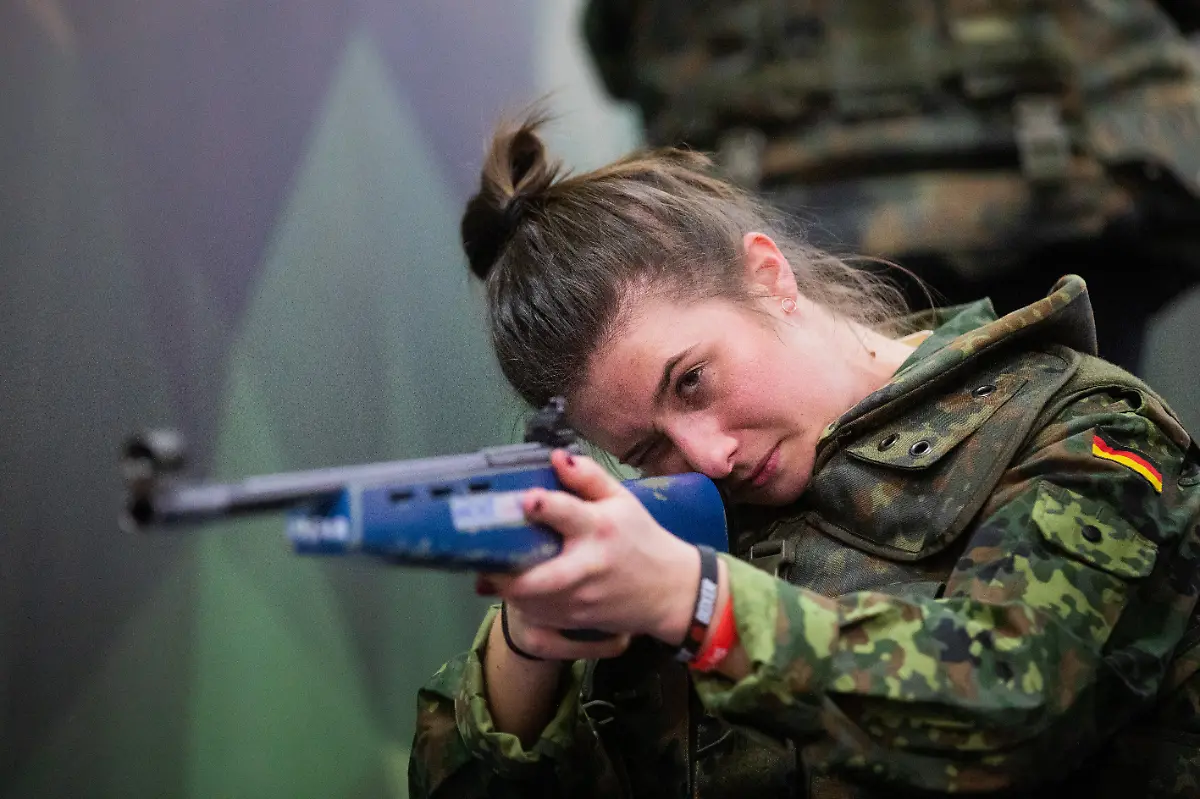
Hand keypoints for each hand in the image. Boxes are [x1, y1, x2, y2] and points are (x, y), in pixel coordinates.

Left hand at [485, 450, 701, 659]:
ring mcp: (581, 598)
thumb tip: (556, 456)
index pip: (568, 514)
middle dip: (505, 574)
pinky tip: (514, 587)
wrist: (670, 591)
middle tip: (482, 561)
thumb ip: (587, 477)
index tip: (524, 500)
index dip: (543, 507)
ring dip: (506, 588)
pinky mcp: (577, 619)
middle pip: (539, 578)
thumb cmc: (641, 539)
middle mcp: (587, 566)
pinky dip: (520, 603)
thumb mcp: (622, 500)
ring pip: (530, 602)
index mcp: (599, 528)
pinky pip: (537, 616)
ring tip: (491, 571)